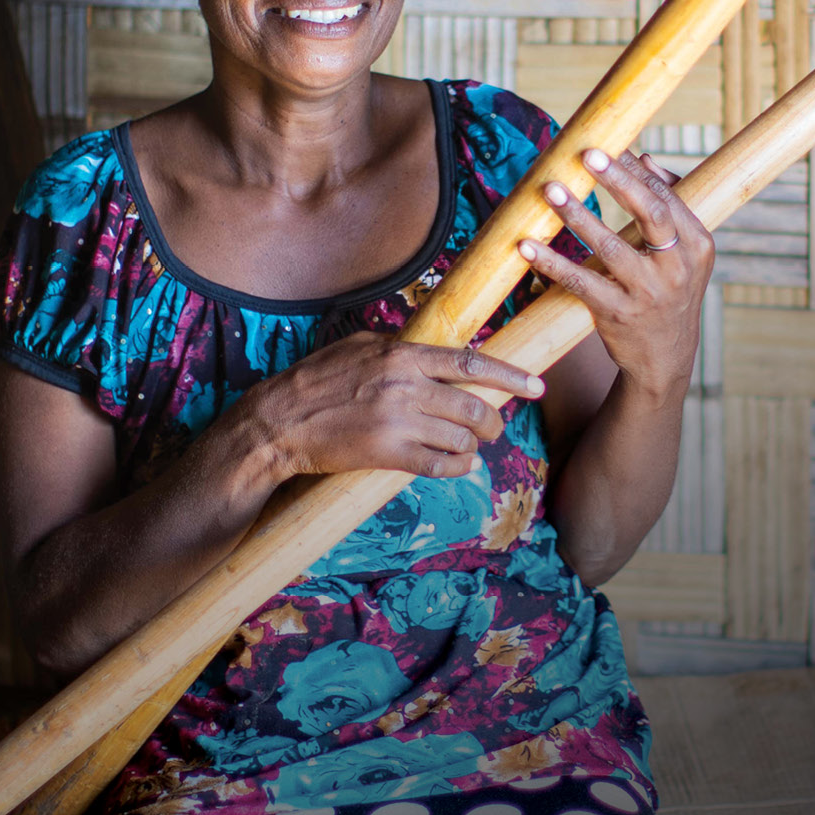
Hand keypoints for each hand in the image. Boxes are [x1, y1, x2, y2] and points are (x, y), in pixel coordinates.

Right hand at [230, 332, 544, 478]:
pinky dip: (456, 468)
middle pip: (474, 407)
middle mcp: (405, 387)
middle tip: (495, 428)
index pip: (470, 364)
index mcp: (401, 356)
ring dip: (472, 447)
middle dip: (494, 421)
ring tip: (467, 448)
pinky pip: (439, 466)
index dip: (509, 376)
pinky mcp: (386, 454)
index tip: (536, 385)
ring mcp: (397, 422)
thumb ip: (399, 348)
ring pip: (461, 439)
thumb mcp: (359, 346)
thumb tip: (436, 353)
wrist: (279, 421)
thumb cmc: (317, 381)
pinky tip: (457, 466)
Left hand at [519, 148, 713, 399]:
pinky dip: (552, 263)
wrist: (665, 357)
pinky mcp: (618, 314)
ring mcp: (648, 293)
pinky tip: (527, 246)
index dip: (635, 171)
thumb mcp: (686, 254)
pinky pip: (581, 282)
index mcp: (698, 245)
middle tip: (587, 154)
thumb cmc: (670, 292)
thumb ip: (670, 205)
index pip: (666, 198)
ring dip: (578, 216)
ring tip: (551, 191)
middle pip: (650, 214)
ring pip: (610, 247)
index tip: (607, 145)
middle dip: (618, 182)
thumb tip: (644, 160)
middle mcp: (678, 268)